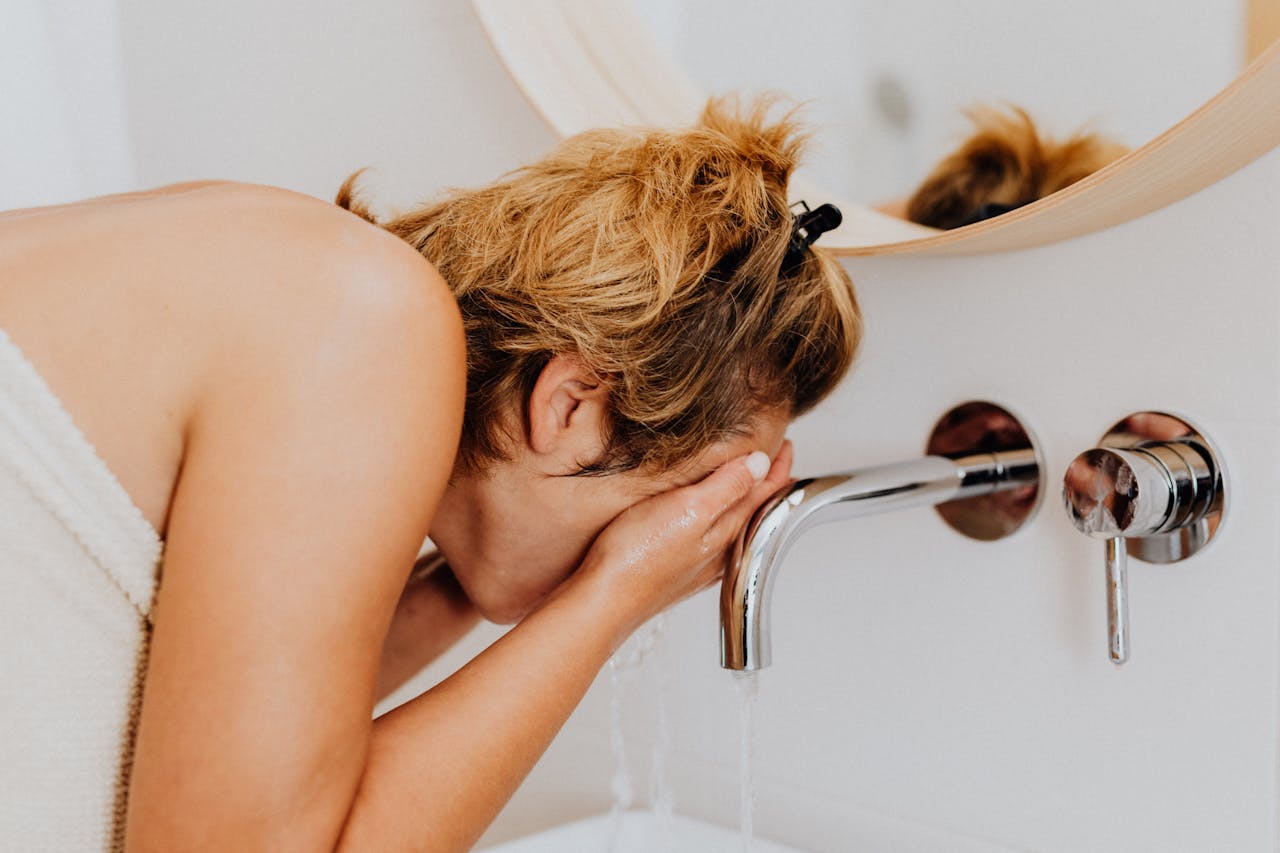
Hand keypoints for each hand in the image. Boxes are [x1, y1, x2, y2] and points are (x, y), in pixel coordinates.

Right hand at [572, 441, 794, 635]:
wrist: (603, 602)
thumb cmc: (638, 558)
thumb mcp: (689, 509)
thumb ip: (727, 486)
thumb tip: (761, 463)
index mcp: (726, 530)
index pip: (764, 493)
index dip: (777, 467)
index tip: (786, 446)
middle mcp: (718, 550)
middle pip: (753, 510)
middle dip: (765, 483)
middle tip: (775, 461)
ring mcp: (699, 563)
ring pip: (733, 526)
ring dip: (744, 502)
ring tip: (748, 485)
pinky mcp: (677, 570)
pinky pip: (711, 539)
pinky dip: (719, 521)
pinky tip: (708, 523)